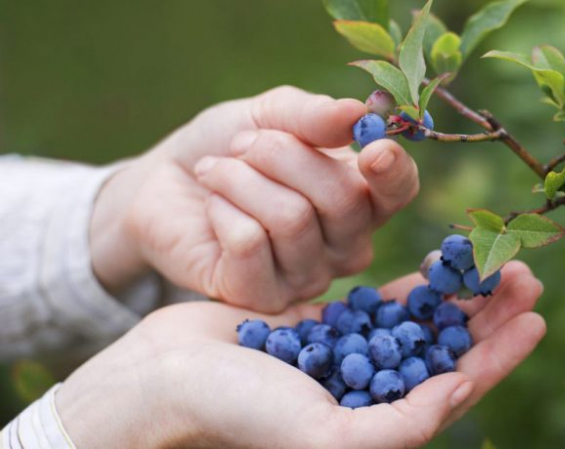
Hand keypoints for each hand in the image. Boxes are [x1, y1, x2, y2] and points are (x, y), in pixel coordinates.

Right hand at [56, 262, 545, 448]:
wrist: (171, 378)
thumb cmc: (242, 415)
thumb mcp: (328, 435)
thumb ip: (401, 425)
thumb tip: (460, 392)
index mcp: (381, 425)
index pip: (458, 388)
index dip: (500, 356)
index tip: (537, 319)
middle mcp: (374, 393)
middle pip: (449, 350)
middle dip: (490, 317)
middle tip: (526, 276)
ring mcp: (354, 356)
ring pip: (423, 322)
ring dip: (460, 294)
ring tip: (495, 262)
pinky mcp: (329, 325)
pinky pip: (384, 302)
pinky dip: (414, 284)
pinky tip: (441, 262)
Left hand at [90, 86, 419, 311]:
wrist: (164, 184)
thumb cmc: (229, 148)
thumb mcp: (270, 115)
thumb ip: (313, 116)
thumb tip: (358, 114)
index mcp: (362, 198)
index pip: (400, 191)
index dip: (393, 172)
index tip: (372, 149)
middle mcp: (345, 245)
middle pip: (342, 198)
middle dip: (282, 154)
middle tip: (243, 146)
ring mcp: (308, 277)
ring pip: (291, 218)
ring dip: (241, 179)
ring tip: (217, 172)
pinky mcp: (263, 297)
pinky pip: (249, 243)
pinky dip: (222, 209)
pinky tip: (212, 209)